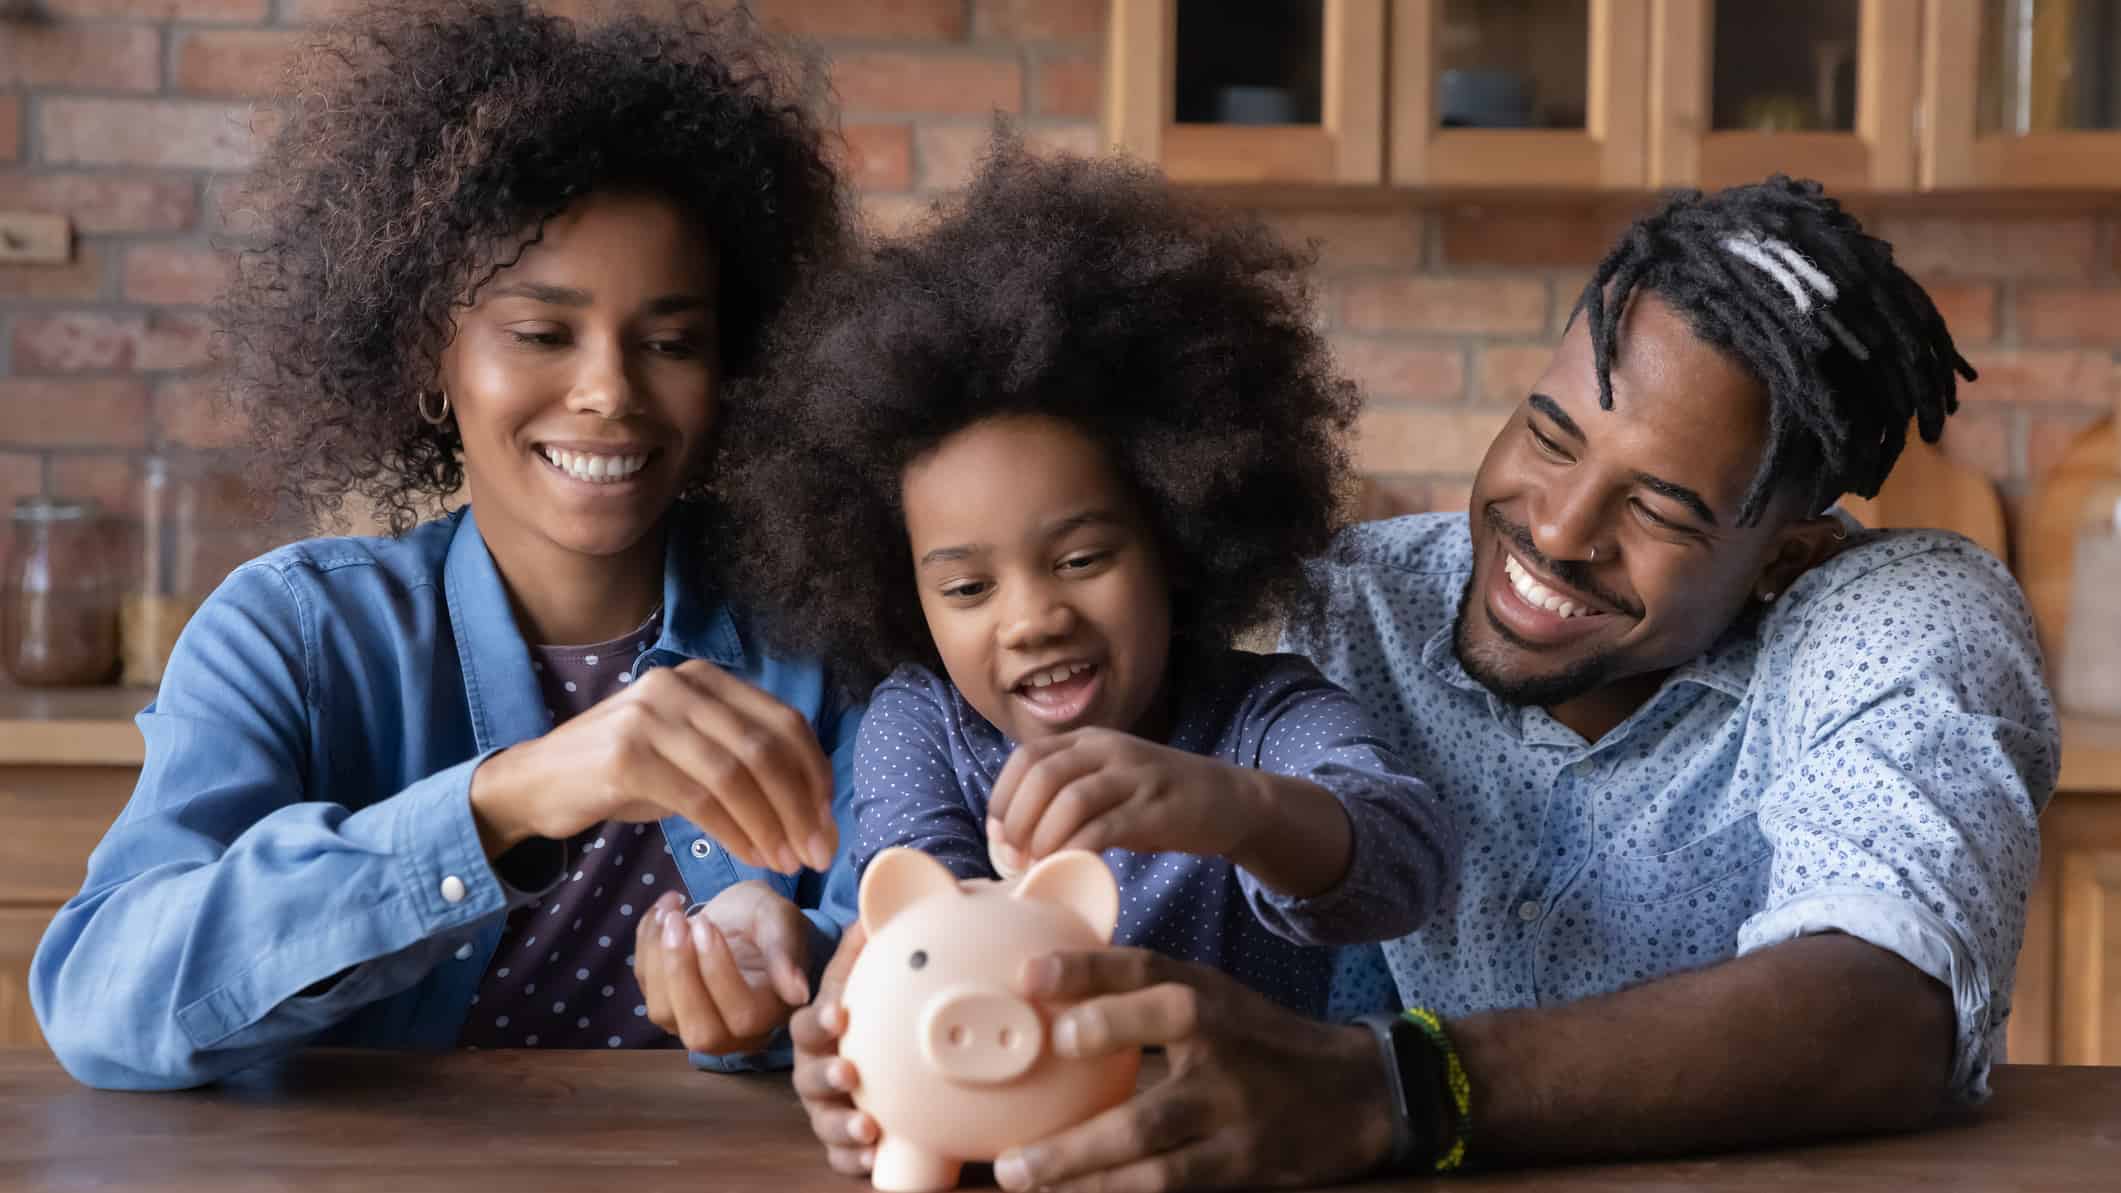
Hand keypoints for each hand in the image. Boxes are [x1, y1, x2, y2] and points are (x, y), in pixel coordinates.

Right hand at [469, 659, 835, 872]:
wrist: (535, 783)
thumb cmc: (622, 775)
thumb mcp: (688, 757)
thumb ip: (744, 767)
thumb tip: (813, 813)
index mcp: (704, 679)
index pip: (783, 722)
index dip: (814, 774)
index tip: (827, 822)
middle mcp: (679, 685)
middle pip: (766, 747)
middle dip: (802, 806)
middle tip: (817, 853)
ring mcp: (651, 715)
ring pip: (738, 774)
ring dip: (772, 825)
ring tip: (787, 863)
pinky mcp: (627, 755)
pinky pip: (701, 799)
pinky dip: (736, 832)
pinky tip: (751, 857)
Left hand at [635, 882, 811, 1053]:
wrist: (741, 916)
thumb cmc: (767, 919)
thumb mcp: (781, 922)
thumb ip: (785, 953)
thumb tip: (797, 993)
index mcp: (770, 1014)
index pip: (743, 1015)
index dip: (719, 973)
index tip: (705, 923)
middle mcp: (733, 1033)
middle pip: (700, 1032)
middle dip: (681, 974)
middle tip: (677, 922)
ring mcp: (693, 1023)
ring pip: (663, 1013)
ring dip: (658, 959)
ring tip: (670, 912)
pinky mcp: (665, 1005)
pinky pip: (644, 985)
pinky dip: (645, 945)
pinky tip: (661, 911)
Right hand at [790, 919, 877, 1175]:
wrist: (853, 1042)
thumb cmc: (856, 1008)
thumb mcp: (855, 977)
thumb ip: (860, 949)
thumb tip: (871, 912)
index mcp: (816, 1030)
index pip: (808, 1023)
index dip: (821, 1018)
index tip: (840, 1013)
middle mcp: (813, 1069)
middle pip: (809, 1077)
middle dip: (828, 1076)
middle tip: (850, 1072)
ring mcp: (825, 1106)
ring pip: (824, 1120)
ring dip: (843, 1124)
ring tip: (869, 1127)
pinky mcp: (841, 1139)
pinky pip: (840, 1156)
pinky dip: (854, 1160)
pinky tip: (874, 1161)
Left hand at [985, 728, 1253, 862]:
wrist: (1230, 799)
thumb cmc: (1157, 800)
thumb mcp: (1107, 782)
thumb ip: (1065, 793)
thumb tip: (1010, 833)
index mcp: (1089, 741)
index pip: (1027, 757)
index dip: (1002, 796)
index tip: (997, 835)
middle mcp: (1108, 750)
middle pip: (1041, 775)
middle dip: (1016, 820)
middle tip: (1012, 856)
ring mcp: (1135, 776)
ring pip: (1070, 799)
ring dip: (1043, 837)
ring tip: (1036, 865)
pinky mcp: (1157, 808)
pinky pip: (1104, 828)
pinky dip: (1077, 850)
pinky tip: (1070, 867)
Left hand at [992, 949, 1393, 1191]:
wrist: (1355, 1096)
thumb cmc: (1258, 1044)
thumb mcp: (1214, 1000)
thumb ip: (1142, 996)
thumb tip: (1047, 999)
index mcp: (1205, 993)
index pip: (1143, 967)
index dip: (1087, 966)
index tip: (1028, 974)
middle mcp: (1221, 1039)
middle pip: (1156, 1029)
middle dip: (1090, 1041)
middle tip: (1023, 1055)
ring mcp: (1232, 1104)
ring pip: (1148, 1129)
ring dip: (1076, 1156)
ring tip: (1017, 1172)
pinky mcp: (1240, 1162)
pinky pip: (1166, 1180)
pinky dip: (1114, 1190)